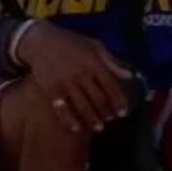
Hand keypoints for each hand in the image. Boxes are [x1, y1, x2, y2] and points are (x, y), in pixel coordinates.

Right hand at [14, 20, 133, 133]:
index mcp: (94, 62)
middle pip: (99, 99)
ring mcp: (66, 82)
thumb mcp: (95, 46)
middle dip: (107, 112)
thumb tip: (130, 76)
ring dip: (93, 120)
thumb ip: (112, 62)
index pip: (111, 87)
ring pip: (83, 106)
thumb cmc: (71, 43)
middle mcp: (81, 73)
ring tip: (99, 128)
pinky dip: (69, 121)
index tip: (123, 112)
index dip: (119, 102)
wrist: (41, 41)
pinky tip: (76, 129)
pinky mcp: (51, 89)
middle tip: (110, 119)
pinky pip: (62, 109)